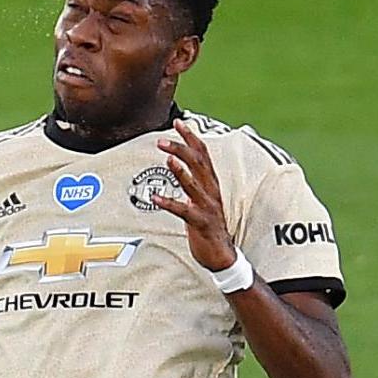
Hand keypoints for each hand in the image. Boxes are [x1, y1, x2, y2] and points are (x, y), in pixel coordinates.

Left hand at [154, 120, 237, 271]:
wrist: (222, 255)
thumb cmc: (207, 225)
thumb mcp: (200, 198)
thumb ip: (191, 181)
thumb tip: (178, 163)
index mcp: (211, 184)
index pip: (203, 154)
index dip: (192, 137)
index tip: (179, 122)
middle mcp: (211, 192)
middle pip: (199, 164)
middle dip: (182, 148)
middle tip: (162, 139)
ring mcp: (207, 207)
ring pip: (194, 184)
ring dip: (180, 170)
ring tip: (167, 158)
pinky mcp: (200, 223)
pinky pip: (183, 211)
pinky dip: (169, 203)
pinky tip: (155, 198)